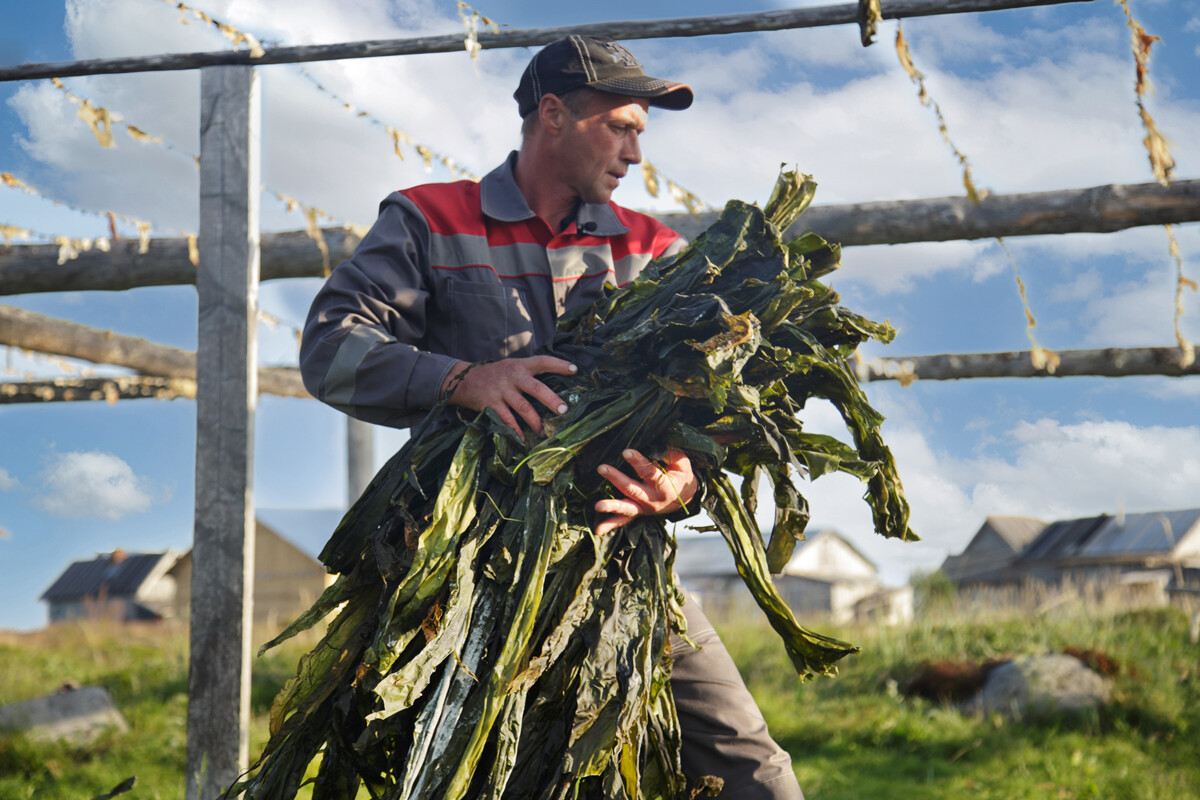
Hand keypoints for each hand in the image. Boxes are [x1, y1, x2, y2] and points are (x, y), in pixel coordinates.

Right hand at [441, 356, 576, 437]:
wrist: (464, 379)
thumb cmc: (495, 375)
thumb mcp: (511, 367)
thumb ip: (529, 374)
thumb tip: (553, 390)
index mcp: (520, 366)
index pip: (542, 361)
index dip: (559, 364)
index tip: (575, 369)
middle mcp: (513, 377)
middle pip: (535, 388)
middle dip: (551, 399)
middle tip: (564, 410)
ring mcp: (502, 391)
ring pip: (523, 407)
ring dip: (535, 421)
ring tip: (543, 432)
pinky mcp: (491, 404)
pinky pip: (506, 419)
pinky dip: (515, 430)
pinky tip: (522, 438)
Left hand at [594, 448, 698, 535]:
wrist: (685, 499)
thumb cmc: (681, 477)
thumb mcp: (683, 465)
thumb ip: (672, 455)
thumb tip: (658, 447)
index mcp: (666, 487)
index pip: (650, 473)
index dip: (638, 462)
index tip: (626, 452)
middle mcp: (653, 500)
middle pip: (633, 489)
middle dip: (617, 479)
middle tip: (602, 468)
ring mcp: (644, 508)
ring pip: (627, 507)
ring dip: (612, 506)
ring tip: (598, 505)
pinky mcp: (638, 513)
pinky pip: (624, 520)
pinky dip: (610, 524)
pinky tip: (597, 530)